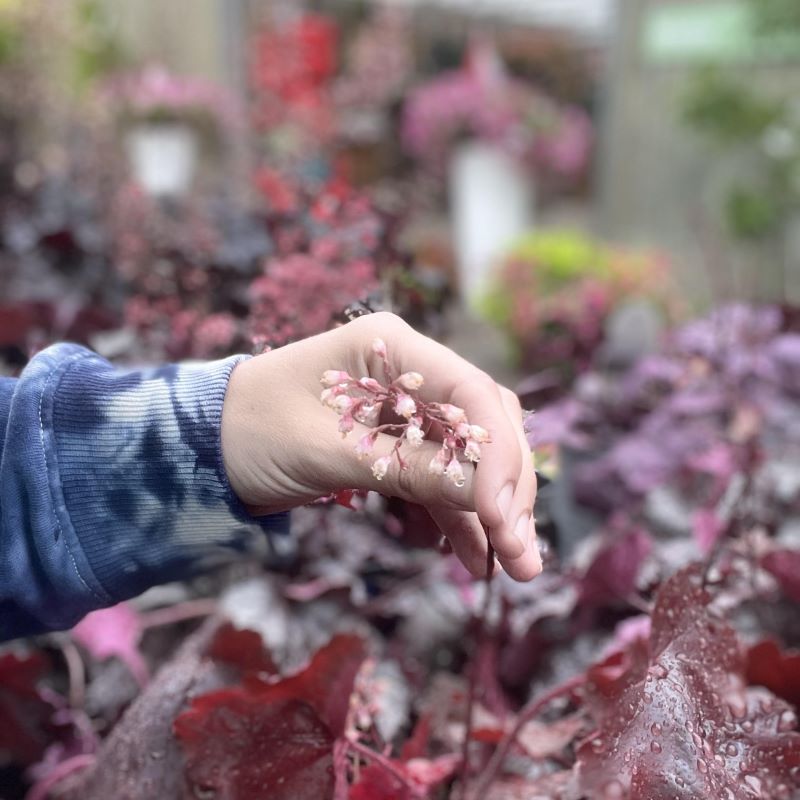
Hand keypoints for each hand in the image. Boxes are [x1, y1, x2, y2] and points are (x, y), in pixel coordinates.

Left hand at [221, 312, 540, 580]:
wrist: (203, 450)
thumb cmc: (250, 432)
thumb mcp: (330, 451)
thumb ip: (411, 469)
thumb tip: (493, 501)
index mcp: (391, 348)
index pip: (471, 392)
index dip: (498, 454)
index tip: (504, 517)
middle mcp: (409, 372)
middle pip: (483, 425)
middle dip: (508, 488)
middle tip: (523, 552)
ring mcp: (406, 410)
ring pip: (472, 457)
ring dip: (494, 509)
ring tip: (515, 565)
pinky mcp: (396, 446)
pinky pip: (442, 479)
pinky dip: (460, 517)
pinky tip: (477, 557)